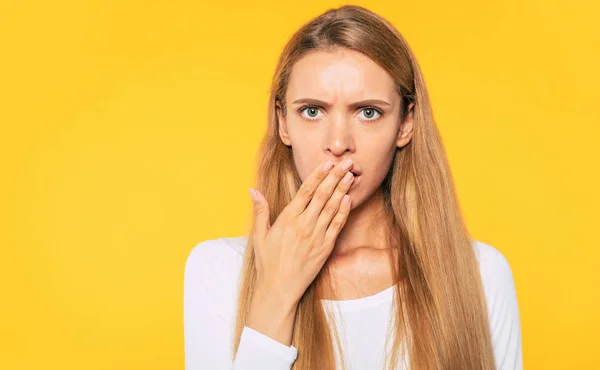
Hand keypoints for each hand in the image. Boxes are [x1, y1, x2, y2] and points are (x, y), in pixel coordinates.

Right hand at [248, 158, 354, 306]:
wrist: (279, 289)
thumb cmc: (267, 262)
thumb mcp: (259, 235)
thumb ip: (260, 211)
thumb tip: (252, 190)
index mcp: (288, 219)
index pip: (306, 191)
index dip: (318, 175)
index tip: (328, 163)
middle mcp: (304, 225)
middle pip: (323, 195)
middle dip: (336, 176)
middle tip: (347, 162)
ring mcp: (316, 236)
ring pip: (332, 208)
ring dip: (343, 190)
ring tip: (351, 175)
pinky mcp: (325, 248)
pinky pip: (337, 226)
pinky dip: (344, 212)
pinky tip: (349, 200)